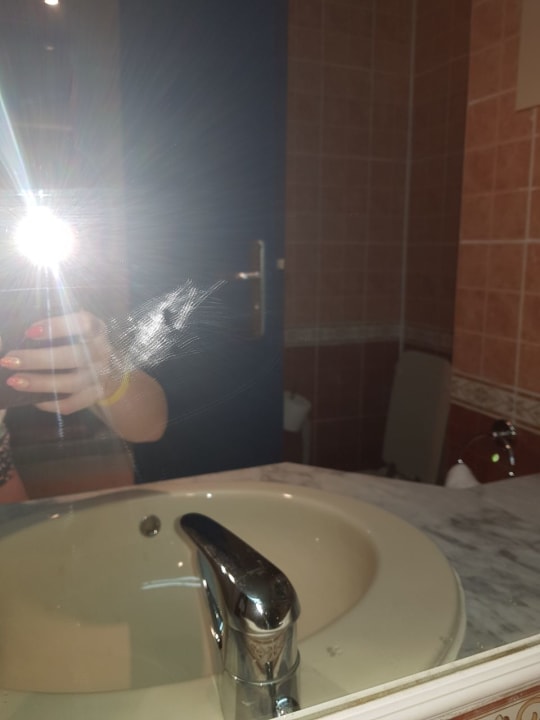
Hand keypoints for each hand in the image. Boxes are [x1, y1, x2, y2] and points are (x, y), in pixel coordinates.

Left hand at [0, 311, 120, 414]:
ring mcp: (100, 376)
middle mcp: (101, 352)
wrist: (108, 370)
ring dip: (40, 383)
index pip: (83, 324)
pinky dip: (50, 403)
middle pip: (72, 356)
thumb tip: (13, 331)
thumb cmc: (82, 343)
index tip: (30, 331)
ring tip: (14, 381)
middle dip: (38, 358)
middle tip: (9, 360)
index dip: (57, 326)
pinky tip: (32, 400)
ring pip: (71, 382)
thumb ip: (55, 325)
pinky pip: (72, 403)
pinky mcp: (94, 396)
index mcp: (96, 330)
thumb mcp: (77, 328)